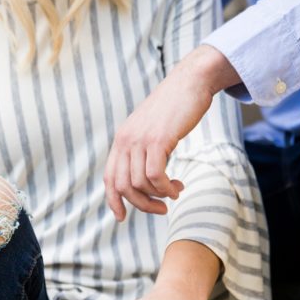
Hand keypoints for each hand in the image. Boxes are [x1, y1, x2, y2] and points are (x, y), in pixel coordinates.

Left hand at [104, 45, 237, 219]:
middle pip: (124, 187)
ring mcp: (140, 139)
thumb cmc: (175, 109)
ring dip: (158, 196)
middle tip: (161, 209)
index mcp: (122, 140)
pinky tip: (177, 187)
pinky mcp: (158, 139)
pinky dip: (165, 188)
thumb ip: (143, 149)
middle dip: (142, 205)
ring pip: (140, 184)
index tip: (121, 218)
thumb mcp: (151, 130)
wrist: (190, 82)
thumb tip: (145, 178)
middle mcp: (126, 140)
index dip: (113, 201)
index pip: (109, 178)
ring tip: (174, 192)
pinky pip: (155, 175)